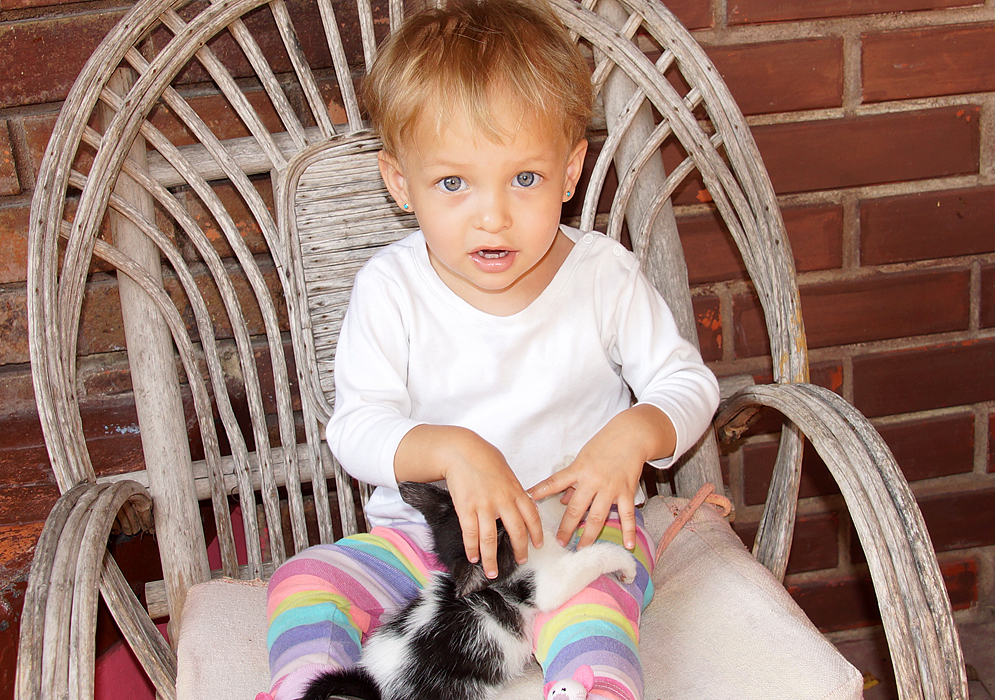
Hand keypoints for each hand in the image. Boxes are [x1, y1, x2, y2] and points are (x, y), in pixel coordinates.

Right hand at [395, 425, 542, 577]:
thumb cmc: (484, 457)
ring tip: (492, 571)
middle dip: (519, 550)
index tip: (537, 545)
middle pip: (516, 532)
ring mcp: (484, 506)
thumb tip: (519, 502)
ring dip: (491, 558)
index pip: (532, 517)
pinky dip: (472, 548)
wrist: (461, 451)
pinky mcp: (466, 508)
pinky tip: (473, 557)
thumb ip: (513, 489)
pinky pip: (471, 534)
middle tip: (519, 561)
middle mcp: (503, 500)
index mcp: (516, 491)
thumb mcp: (506, 472)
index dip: (536, 534)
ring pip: (491, 539)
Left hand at [528, 405, 675, 550]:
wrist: (631, 435)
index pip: (554, 483)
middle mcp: (593, 481)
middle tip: (560, 542)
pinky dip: (628, 531)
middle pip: (577, 509)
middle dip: (567, 527)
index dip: (540, 492)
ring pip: (598, 516)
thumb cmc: (605, 444)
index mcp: (578, 470)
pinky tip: (628, 545)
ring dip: (589, 534)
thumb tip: (563, 500)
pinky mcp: (627, 491)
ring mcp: (610, 488)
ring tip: (582, 548)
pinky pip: (627, 514)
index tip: (528, 503)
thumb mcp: (583, 458)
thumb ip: (573, 479)